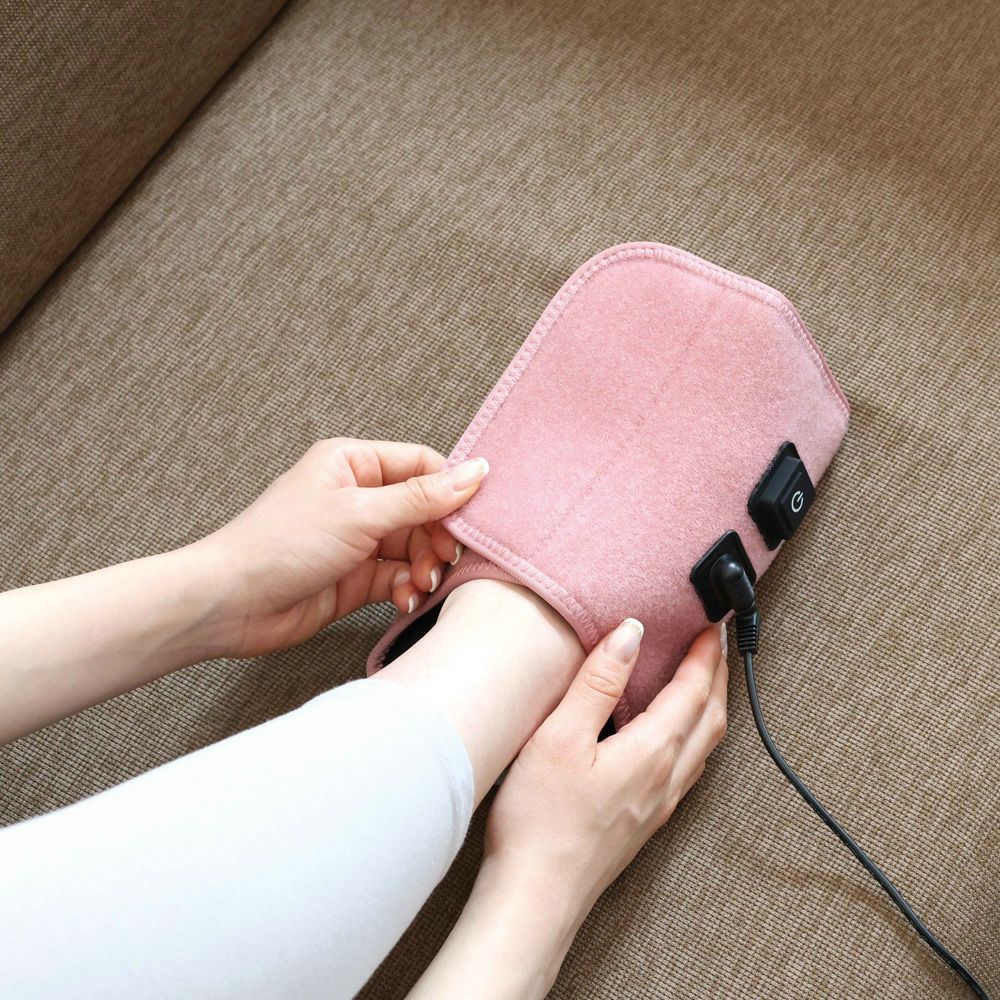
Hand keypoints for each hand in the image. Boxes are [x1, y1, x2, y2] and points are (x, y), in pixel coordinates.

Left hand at [196, 438, 487, 657]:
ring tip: (418, 584)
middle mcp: (357, 496)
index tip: (470, 519)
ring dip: (424, 567)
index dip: (450, 490)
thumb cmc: (281, 543)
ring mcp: (357, 538)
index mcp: (353, 463)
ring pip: (415, 547)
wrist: (232, 603)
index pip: (422, 465)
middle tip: (441, 560)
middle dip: (437, 538)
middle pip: (424, 510)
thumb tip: (477, 471)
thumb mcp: (360, 513)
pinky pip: (398, 577)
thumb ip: (423, 497)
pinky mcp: (355, 577)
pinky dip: (407, 589)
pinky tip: (402, 600)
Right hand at [484, 620, 726, 917]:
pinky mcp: (645, 820)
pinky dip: (691, 733)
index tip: (711, 621)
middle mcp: (667, 778)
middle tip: (713, 641)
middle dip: (717, 674)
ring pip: (703, 744)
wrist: (536, 897)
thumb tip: (630, 633)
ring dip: (709, 704)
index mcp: (653, 752)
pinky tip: (670, 733)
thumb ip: (599, 682)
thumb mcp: (560, 737)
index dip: (705, 652)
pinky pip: (687, 766)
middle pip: (710, 717)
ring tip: (699, 677)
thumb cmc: (540, 820)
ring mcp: (659, 803)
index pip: (693, 690)